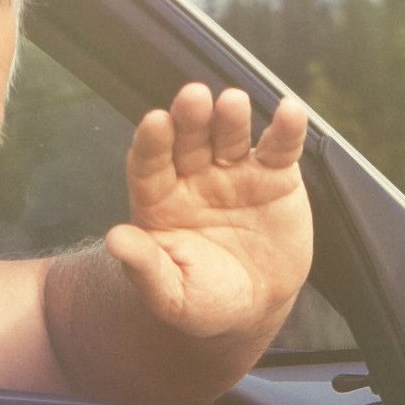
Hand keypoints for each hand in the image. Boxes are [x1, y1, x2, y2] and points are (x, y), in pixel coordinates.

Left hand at [103, 82, 313, 346]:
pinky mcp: (276, 176)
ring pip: (231, 135)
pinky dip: (287, 129)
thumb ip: (145, 267)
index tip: (155, 122)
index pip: (149, 163)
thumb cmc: (202, 300)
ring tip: (233, 103)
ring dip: (232, 117)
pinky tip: (290, 111)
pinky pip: (281, 148)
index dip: (152, 143)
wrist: (253, 307)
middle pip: (189, 139)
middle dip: (191, 117)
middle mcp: (194, 176)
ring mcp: (235, 172)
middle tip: (193, 98)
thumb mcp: (171, 295)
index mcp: (160, 199)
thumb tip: (115, 240)